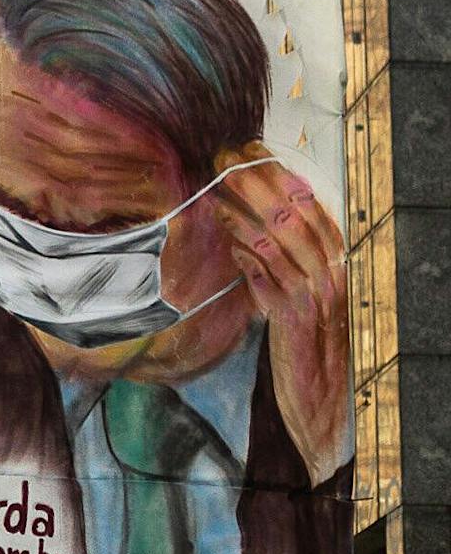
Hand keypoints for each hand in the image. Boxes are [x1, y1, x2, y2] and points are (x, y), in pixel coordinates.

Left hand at [213, 147, 348, 485]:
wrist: (321, 402)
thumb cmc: (306, 351)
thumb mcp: (298, 302)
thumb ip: (282, 270)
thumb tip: (249, 237)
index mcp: (337, 261)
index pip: (310, 205)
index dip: (280, 175)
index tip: (251, 152)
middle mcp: (333, 271)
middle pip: (295, 212)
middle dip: (259, 182)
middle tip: (224, 162)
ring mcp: (316, 292)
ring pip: (280, 238)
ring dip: (245, 210)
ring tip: (216, 191)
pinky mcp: (296, 315)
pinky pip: (268, 274)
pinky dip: (247, 250)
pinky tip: (226, 234)